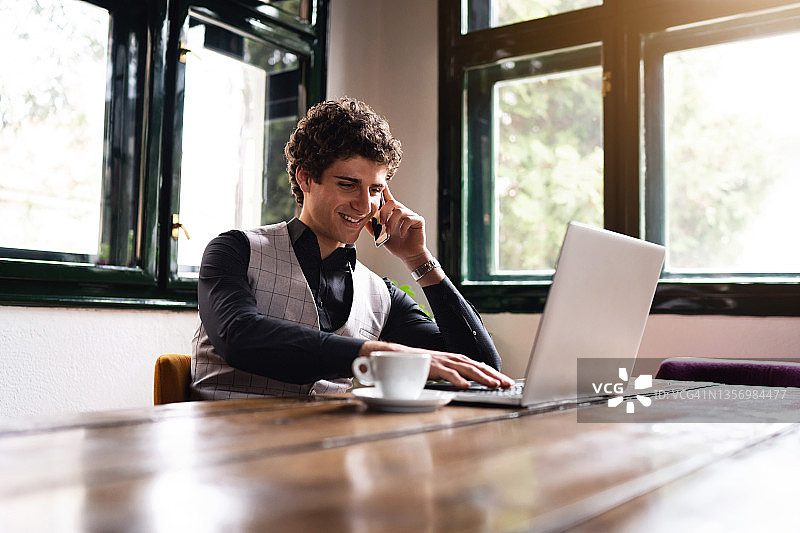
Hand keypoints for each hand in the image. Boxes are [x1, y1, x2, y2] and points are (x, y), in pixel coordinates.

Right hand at [358, 341, 514, 388]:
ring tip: (494, 385)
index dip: (492, 373)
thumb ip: (453, 374)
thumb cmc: (417, 365)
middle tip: (508, 385)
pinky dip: (457, 379)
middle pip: (476, 366)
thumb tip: (469, 382)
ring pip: (465, 369)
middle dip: (494, 375)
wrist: (394, 356)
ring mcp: (441, 361)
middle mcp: (450, 358)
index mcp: (454, 359)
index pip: (477, 366)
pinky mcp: (430, 366)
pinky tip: (466, 386)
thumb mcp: (439, 370)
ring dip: (481, 377)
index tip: (506, 382)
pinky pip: (446, 373)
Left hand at [374, 186, 426, 262]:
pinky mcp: (418, 220)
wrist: (409, 255)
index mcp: (393, 213)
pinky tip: (401, 234)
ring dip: (391, 222)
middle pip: (392, 202)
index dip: (384, 190)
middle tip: (381, 223)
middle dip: (384, 212)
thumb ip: (373, 227)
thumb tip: (363, 220)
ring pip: (399, 211)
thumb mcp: (380, 236)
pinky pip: (409, 219)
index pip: (388, 198)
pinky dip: (402, 228)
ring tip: (388, 232)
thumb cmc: (397, 245)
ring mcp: (410, 215)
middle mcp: (402, 211)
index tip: (380, 183)